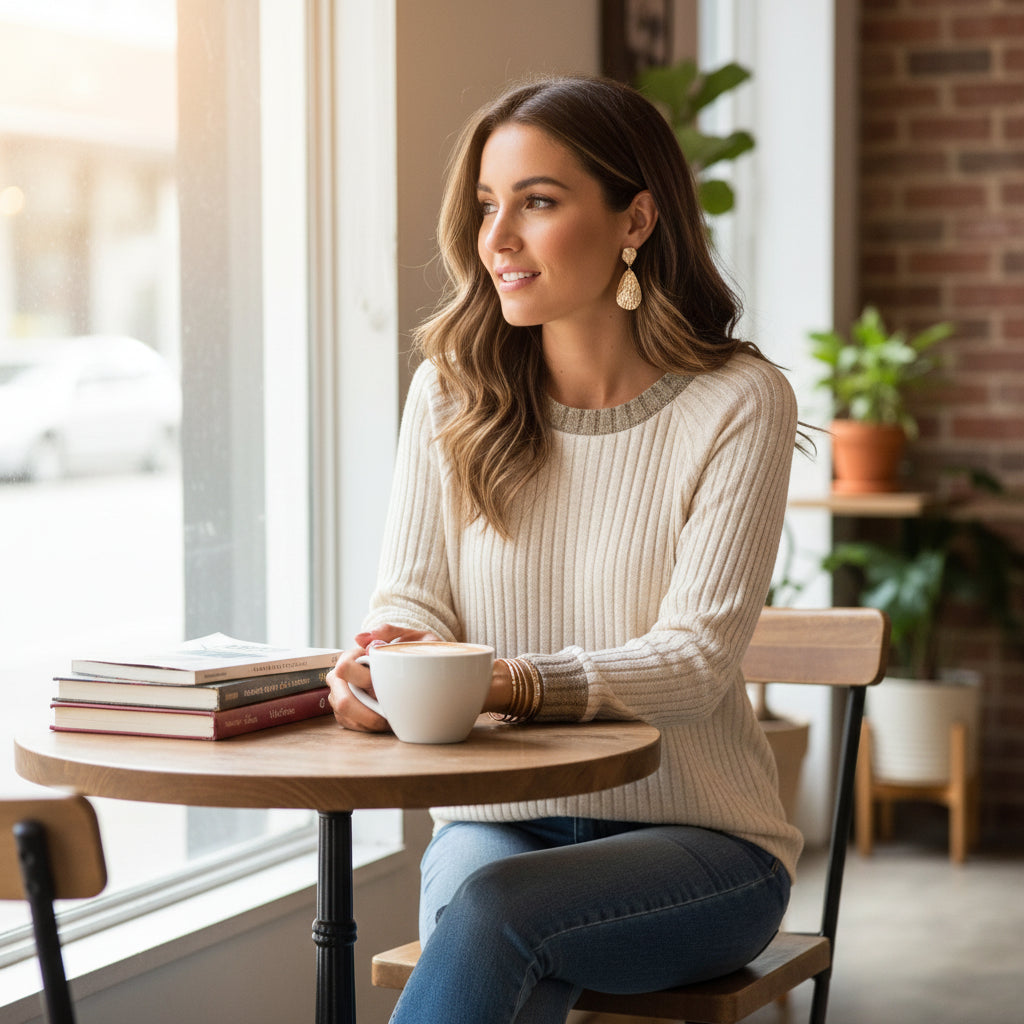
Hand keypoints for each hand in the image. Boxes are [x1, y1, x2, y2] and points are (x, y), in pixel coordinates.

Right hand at [326, 624, 441, 732]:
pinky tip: (384, 722)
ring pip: (346, 716)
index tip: (385, 685)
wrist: (414, 665)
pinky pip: (351, 725)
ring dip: (370, 721)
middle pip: (342, 700)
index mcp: (351, 657)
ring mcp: (340, 695)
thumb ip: (388, 631)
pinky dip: (369, 727)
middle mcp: (340, 677)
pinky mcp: (345, 712)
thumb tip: (360, 638)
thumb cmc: (409, 650)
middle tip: (391, 713)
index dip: (365, 680)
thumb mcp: (407, 636)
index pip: (345, 669)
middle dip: (368, 712)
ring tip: (391, 717)